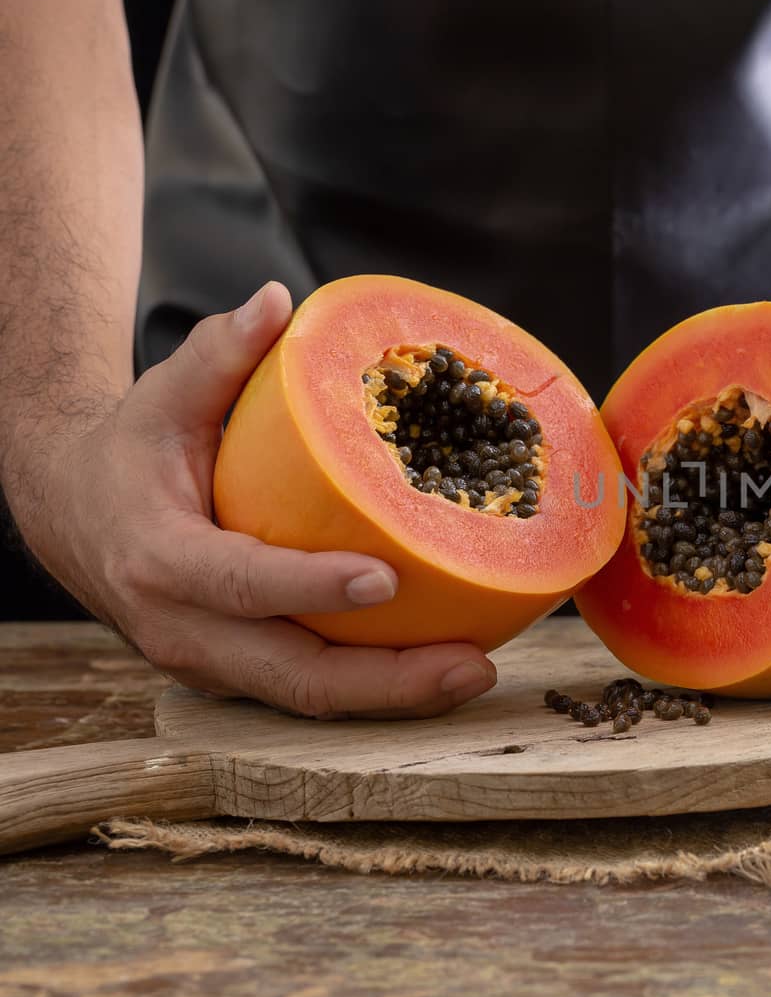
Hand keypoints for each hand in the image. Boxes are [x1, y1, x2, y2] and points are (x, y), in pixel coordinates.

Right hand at [7, 282, 496, 717]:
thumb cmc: (130, 453)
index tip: (384, 580)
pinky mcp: (239, 675)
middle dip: (386, 679)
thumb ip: (216, 352)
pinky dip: (378, 688)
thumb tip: (276, 298)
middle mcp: (185, 630)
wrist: (70, 517)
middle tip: (471, 662)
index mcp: (161, 561)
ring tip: (474, 671)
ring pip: (309, 697)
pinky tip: (443, 669)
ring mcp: (212, 664)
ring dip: (396, 695)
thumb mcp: (161, 399)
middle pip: (292, 676)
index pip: (243, 584)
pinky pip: (311, 690)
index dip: (312, 588)